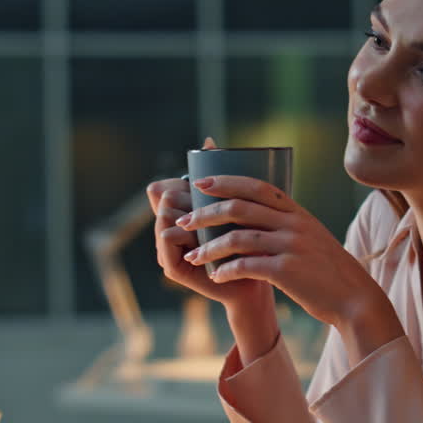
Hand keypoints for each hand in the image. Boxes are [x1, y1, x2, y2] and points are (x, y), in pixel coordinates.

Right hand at [147, 138, 274, 312]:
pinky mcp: (173, 267)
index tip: (208, 190)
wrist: (258, 281)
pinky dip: (184, 234)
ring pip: (165, 214)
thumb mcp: (235, 206)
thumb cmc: (249, 241)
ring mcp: (167, 249)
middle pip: (164, 196)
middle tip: (215, 210)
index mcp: (180, 213)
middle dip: (188, 197)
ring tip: (212, 224)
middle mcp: (169, 229)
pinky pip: (166, 238)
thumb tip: (208, 142)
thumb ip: (220, 178)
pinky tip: (202, 236)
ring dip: (188, 214)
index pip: (164, 185)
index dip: (184, 184)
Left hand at [177, 174, 399, 345]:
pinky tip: (216, 278)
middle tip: (185, 221)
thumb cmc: (327, 270)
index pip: (256, 186)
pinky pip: (247, 266)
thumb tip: (255, 215)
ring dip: (209, 247)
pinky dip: (226, 271)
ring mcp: (291, 246)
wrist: (354, 298)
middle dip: (206, 213)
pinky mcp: (287, 271)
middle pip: (239, 208)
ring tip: (193, 257)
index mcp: (297, 213)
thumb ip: (286, 224)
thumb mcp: (311, 237)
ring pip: (238, 238)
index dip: (226, 182)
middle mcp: (294, 224)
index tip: (200, 183)